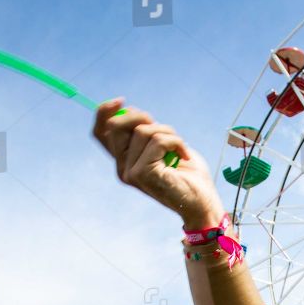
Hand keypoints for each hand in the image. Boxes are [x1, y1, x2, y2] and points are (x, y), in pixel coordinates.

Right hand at [91, 101, 222, 229]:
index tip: (121, 101)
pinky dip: (176, 142)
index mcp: (124, 161)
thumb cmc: (189, 176)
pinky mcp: (142, 174)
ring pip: (142, 131)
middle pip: (115, 126)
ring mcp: (130, 173)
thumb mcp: (165, 147)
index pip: (100, 133)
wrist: (203, 204)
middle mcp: (122, 168)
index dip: (104, 112)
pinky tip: (184, 155)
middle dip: (141, 117)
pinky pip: (157, 141)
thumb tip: (131, 111)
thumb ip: (146, 132)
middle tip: (165, 130)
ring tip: (180, 147)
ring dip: (168, 132)